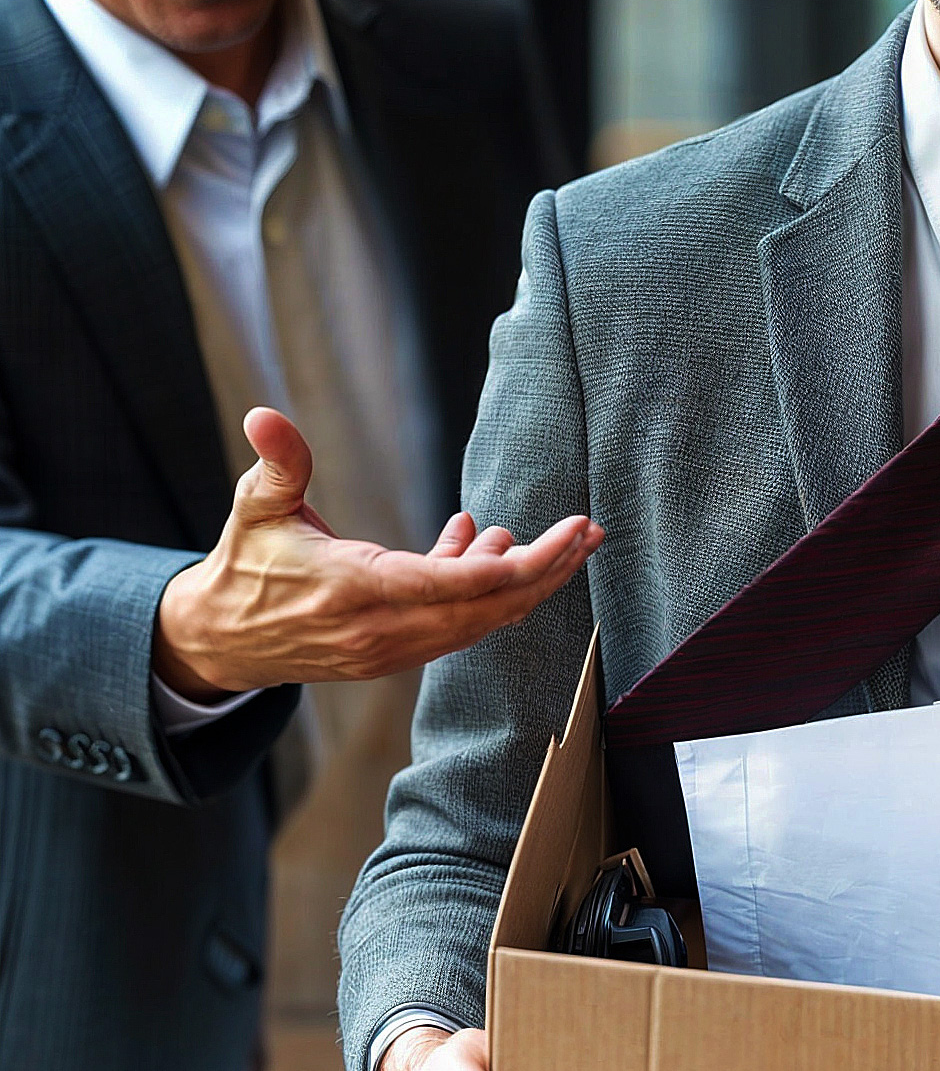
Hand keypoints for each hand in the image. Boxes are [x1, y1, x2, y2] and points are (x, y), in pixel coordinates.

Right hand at [152, 407, 600, 698]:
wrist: (218, 641)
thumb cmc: (243, 566)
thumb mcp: (256, 507)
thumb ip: (278, 463)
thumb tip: (263, 416)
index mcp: (357, 591)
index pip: (459, 586)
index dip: (524, 563)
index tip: (571, 531)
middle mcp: (383, 631)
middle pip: (488, 609)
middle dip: (548, 572)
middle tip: (590, 533)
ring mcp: (391, 650)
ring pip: (479, 622)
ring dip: (525, 582)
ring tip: (562, 541)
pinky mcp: (393, 654)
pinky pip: (456, 624)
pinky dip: (484, 590)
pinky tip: (484, 542)